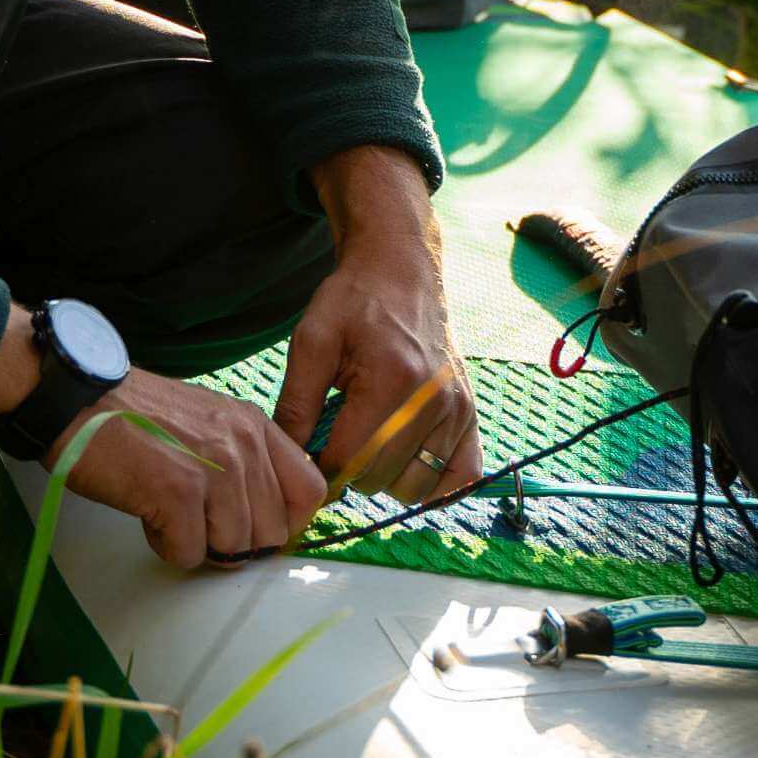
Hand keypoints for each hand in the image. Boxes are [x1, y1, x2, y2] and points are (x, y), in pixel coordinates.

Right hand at [57, 369, 333, 568]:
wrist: (77, 400)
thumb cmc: (135, 417)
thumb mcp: (208, 423)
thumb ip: (243, 459)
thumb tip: (265, 517)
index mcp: (256, 426)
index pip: (310, 491)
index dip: (285, 522)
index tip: (253, 527)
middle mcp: (243, 444)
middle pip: (272, 532)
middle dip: (234, 543)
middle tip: (195, 522)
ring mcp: (214, 468)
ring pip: (233, 548)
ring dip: (197, 544)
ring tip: (167, 511)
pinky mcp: (178, 492)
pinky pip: (190, 553)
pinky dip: (166, 546)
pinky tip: (148, 515)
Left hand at [273, 146, 479, 503]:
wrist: (401, 270)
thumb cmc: (352, 301)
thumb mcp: (312, 341)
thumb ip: (295, 404)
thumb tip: (286, 461)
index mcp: (391, 380)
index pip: (348, 460)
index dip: (318, 468)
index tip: (308, 454)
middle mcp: (433, 400)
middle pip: (379, 478)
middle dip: (349, 470)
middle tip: (337, 438)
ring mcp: (458, 409)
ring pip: (415, 487)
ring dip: (386, 478)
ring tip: (371, 442)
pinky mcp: (470, 413)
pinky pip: (461, 477)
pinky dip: (435, 483)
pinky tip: (408, 461)